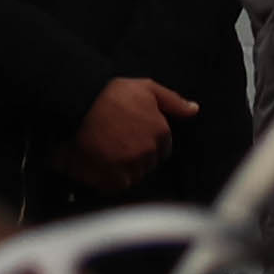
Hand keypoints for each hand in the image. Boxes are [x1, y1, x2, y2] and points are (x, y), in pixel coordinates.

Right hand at [69, 75, 196, 181]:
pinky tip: (101, 164)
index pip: (163, 148)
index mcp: (161, 132)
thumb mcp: (146, 88)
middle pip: (149, 163)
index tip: (132, 134)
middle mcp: (150, 152)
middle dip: (137, 156)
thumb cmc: (111, 94)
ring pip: (135, 175)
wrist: (79, 105)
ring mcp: (132, 167)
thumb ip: (173, 101)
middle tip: (118, 141)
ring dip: (125, 168)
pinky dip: (111, 179)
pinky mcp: (114, 179)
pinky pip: (119, 185)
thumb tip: (195, 110)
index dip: (148, 142)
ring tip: (108, 152)